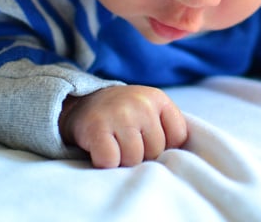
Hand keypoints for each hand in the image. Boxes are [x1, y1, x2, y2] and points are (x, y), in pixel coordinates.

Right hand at [59, 85, 187, 167]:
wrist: (82, 103)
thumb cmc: (124, 115)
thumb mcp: (150, 111)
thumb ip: (168, 128)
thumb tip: (178, 159)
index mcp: (158, 99)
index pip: (178, 138)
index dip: (164, 145)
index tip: (148, 139)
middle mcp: (141, 103)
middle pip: (155, 151)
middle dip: (142, 154)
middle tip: (127, 142)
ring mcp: (119, 114)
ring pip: (134, 159)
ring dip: (123, 160)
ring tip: (115, 146)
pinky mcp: (97, 128)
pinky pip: (110, 161)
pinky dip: (105, 163)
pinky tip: (101, 150)